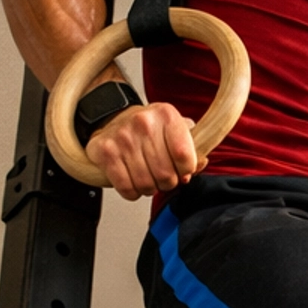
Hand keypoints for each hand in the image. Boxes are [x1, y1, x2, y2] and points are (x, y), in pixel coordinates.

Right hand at [85, 101, 202, 199]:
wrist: (112, 121)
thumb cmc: (146, 130)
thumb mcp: (172, 130)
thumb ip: (191, 148)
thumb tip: (200, 164)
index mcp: (166, 115)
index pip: (184, 155)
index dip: (186, 170)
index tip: (182, 170)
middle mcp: (144, 122)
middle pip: (166, 174)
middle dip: (167, 182)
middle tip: (163, 177)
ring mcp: (123, 137)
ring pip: (146, 184)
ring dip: (150, 188)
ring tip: (148, 178)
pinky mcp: (106, 152)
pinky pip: (126, 188)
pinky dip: (132, 192)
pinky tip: (133, 182)